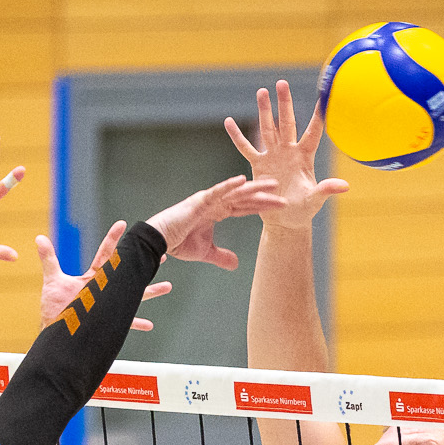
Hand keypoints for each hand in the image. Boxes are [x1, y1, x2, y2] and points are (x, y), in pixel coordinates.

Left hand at [36, 222, 172, 330]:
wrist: (55, 333)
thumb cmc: (54, 308)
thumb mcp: (52, 280)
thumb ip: (48, 258)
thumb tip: (38, 237)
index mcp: (94, 278)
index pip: (106, 255)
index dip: (114, 239)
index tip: (122, 224)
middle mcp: (105, 291)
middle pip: (128, 274)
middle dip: (143, 263)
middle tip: (160, 253)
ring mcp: (108, 306)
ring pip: (134, 296)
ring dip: (151, 291)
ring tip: (168, 286)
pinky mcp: (107, 322)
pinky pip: (126, 322)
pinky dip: (137, 323)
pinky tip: (150, 325)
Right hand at [144, 175, 284, 269]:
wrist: (159, 240)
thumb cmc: (178, 242)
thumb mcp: (206, 252)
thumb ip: (221, 256)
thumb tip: (236, 264)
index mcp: (218, 211)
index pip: (245, 207)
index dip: (262, 206)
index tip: (280, 206)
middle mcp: (216, 202)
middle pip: (245, 198)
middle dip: (264, 196)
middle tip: (284, 194)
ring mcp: (208, 199)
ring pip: (236, 192)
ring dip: (254, 188)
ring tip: (272, 184)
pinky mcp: (199, 201)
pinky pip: (217, 192)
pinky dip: (229, 186)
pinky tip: (242, 180)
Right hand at [224, 79, 348, 230]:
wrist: (285, 221)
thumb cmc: (303, 211)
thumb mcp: (314, 200)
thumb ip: (326, 190)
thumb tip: (345, 186)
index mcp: (304, 157)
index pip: (313, 132)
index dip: (318, 115)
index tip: (322, 96)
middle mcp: (289, 151)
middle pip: (287, 122)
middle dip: (284, 103)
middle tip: (282, 83)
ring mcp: (273, 156)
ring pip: (268, 129)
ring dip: (264, 111)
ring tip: (262, 91)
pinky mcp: (258, 165)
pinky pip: (246, 148)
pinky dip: (237, 136)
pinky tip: (228, 122)